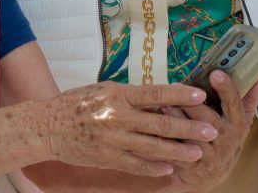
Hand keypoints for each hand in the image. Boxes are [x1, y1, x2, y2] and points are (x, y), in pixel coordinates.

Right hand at [34, 81, 218, 177]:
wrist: (46, 127)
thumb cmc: (77, 103)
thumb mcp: (104, 89)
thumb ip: (131, 95)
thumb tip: (161, 98)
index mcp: (118, 94)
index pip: (155, 93)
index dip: (180, 94)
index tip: (201, 94)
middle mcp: (117, 117)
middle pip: (160, 123)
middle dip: (189, 128)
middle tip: (211, 130)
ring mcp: (113, 140)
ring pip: (153, 148)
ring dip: (178, 151)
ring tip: (198, 153)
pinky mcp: (107, 158)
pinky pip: (136, 165)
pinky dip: (154, 167)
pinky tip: (170, 168)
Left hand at [164, 71, 257, 191]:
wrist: (211, 174)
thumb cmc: (225, 139)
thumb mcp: (240, 121)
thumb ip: (250, 97)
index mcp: (238, 125)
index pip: (234, 104)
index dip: (226, 88)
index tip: (215, 73)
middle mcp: (226, 140)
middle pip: (208, 119)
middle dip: (191, 103)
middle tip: (176, 86)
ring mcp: (209, 155)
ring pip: (190, 134)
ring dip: (175, 118)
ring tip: (162, 103)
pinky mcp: (192, 166)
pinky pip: (176, 150)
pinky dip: (164, 138)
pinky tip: (154, 125)